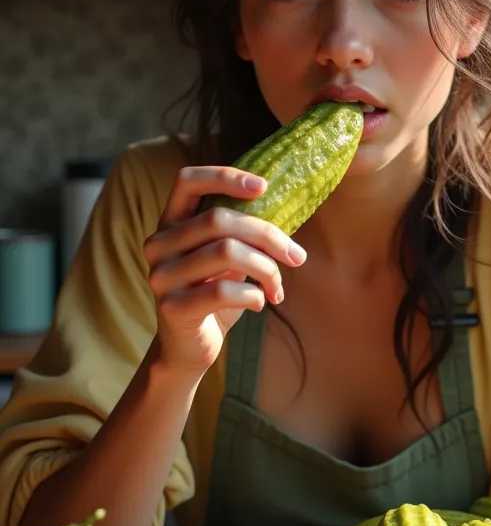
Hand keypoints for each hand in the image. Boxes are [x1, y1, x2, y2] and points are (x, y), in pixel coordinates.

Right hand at [143, 166, 306, 373]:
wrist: (189, 349)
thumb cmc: (214, 296)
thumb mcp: (227, 259)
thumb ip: (241, 233)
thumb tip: (288, 209)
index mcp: (170, 223)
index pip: (187, 181)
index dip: (225, 177)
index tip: (263, 187)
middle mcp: (158, 244)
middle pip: (219, 219)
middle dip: (267, 235)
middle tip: (296, 256)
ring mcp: (161, 276)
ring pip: (227, 253)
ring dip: (266, 269)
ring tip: (277, 287)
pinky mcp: (172, 308)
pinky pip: (224, 291)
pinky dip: (253, 295)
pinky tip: (260, 303)